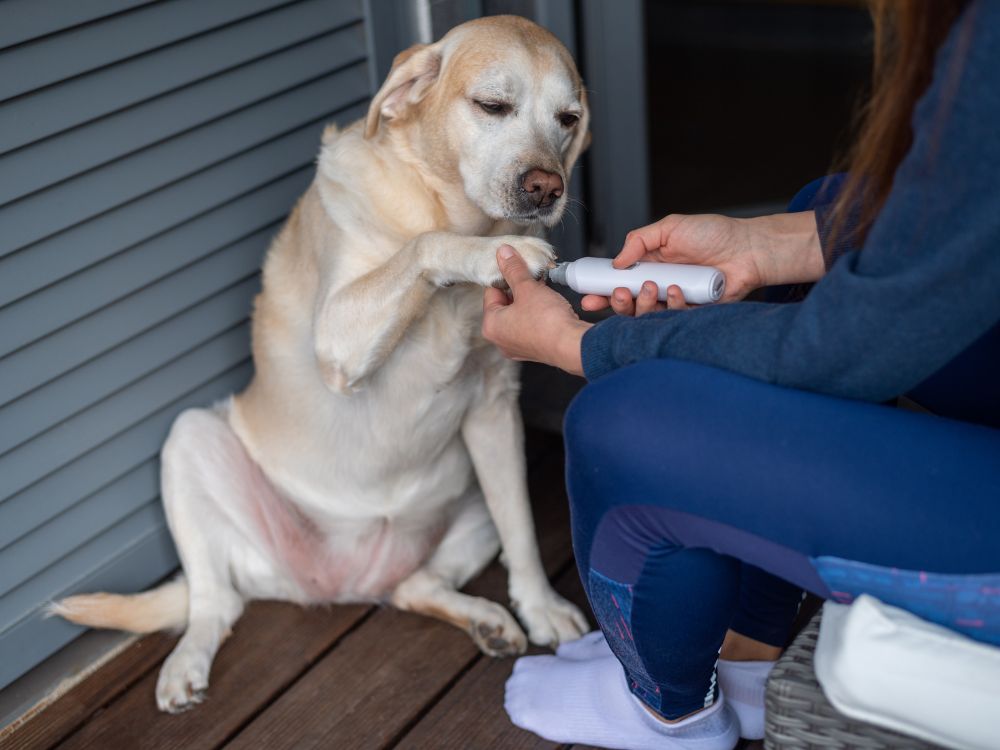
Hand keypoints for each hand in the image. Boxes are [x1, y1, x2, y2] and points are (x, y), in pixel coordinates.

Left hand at [482, 245, 590, 375]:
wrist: (572, 345)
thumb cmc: (547, 321)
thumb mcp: (527, 287)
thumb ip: (513, 269)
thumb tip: (504, 254)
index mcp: (491, 326)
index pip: (491, 292)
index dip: (505, 277)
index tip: (516, 268)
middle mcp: (501, 340)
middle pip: (505, 305)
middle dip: (519, 289)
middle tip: (532, 278)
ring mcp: (519, 347)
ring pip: (519, 316)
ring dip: (530, 301)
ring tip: (542, 290)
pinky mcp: (535, 350)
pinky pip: (532, 326)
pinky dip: (538, 315)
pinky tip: (549, 306)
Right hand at [581, 212, 822, 313]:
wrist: (748, 248)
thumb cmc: (713, 234)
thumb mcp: (670, 227)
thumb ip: (639, 240)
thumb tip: (616, 262)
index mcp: (650, 267)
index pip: (619, 283)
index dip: (602, 292)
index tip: (588, 296)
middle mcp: (660, 286)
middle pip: (628, 305)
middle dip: (616, 303)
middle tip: (617, 295)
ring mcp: (676, 301)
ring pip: (648, 316)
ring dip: (644, 305)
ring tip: (652, 288)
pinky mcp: (693, 314)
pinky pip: (674, 319)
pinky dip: (672, 307)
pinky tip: (678, 292)